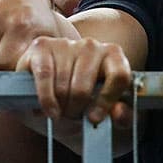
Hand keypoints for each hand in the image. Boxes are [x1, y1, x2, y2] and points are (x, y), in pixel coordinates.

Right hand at [16, 36, 132, 126]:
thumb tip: (118, 113)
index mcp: (114, 57)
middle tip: (71, 116)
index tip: (94, 118)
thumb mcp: (105, 111)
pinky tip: (48, 110)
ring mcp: (66, 44)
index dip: (107, 100)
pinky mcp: (42, 46)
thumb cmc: (82, 100)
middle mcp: (91, 46)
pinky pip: (45, 77)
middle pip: (83, 87)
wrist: (51, 88)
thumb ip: (120, 115)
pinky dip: (46, 98)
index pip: (118, 76)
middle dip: (75, 109)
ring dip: (59, 106)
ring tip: (60, 110)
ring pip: (62, 86)